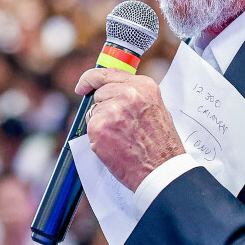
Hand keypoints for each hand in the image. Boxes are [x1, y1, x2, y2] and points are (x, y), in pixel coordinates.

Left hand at [76, 68, 184, 190]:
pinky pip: (90, 128)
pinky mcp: (98, 127)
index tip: (82, 86)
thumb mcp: (155, 109)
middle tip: (119, 126)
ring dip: (102, 123)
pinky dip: (98, 138)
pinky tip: (115, 146)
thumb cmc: (161, 145)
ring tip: (122, 138)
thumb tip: (111, 92)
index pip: (108, 73)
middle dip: (103, 107)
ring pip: (94, 111)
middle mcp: (128, 94)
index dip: (91, 79)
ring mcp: (112, 110)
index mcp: (143, 86)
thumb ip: (134, 96)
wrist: (162, 170)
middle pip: (99, 93)